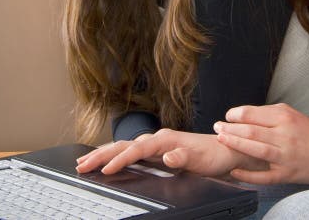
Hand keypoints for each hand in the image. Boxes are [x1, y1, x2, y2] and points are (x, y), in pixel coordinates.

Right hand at [75, 129, 254, 175]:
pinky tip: (107, 160)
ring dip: (104, 154)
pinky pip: (131, 152)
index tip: (104, 169)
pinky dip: (115, 155)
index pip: (136, 149)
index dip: (119, 159)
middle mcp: (159, 139)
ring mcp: (157, 144)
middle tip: (81, 165)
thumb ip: (184, 157)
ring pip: (124, 147)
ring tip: (85, 161)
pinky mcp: (158, 150)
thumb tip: (168, 157)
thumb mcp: (201, 159)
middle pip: (124, 146)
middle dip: (101, 154)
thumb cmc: (215, 155)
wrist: (227, 150)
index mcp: (165, 139)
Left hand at [215, 103, 308, 184]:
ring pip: (255, 150)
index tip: (227, 117)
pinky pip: (263, 176)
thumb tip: (243, 114)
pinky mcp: (286, 174)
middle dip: (229, 129)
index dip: (235, 114)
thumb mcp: (292, 115)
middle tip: (217, 127)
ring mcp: (285, 156)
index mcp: (285, 118)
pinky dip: (247, 174)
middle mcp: (285, 136)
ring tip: (221, 140)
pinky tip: (234, 171)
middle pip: (250, 131)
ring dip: (234, 145)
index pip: (252, 113)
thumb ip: (269, 113)